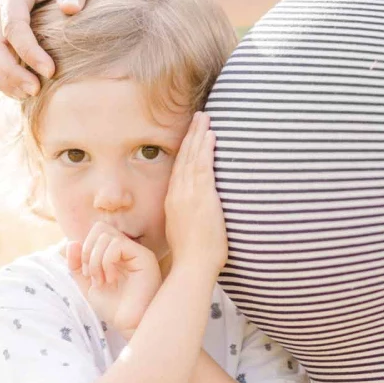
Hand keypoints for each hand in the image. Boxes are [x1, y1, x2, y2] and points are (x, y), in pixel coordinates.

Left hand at [66, 223, 162, 335]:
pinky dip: (106, 262)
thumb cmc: (114, 308)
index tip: (86, 274)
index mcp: (117, 252)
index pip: (96, 231)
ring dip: (96, 261)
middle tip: (93, 276)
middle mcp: (129, 248)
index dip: (84, 249)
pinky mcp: (144, 257)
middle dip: (88, 252)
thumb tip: (71, 242)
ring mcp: (138, 251)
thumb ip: (77, 265)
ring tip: (103, 281)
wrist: (129, 325)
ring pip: (106, 236)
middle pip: (100, 228)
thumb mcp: (88, 285)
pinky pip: (117, 245)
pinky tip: (112, 279)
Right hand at [163, 112, 228, 277]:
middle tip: (199, 115)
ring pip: (193, 158)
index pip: (179, 168)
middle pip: (184, 157)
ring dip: (199, 136)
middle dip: (191, 135)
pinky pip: (203, 167)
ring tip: (205, 118)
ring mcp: (189, 194)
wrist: (192, 267)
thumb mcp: (184, 230)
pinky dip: (206, 149)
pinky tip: (210, 135)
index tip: (191, 133)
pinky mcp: (201, 198)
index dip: (185, 148)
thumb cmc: (193, 255)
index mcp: (173, 201)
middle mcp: (178, 194)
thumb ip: (188, 215)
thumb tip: (195, 211)